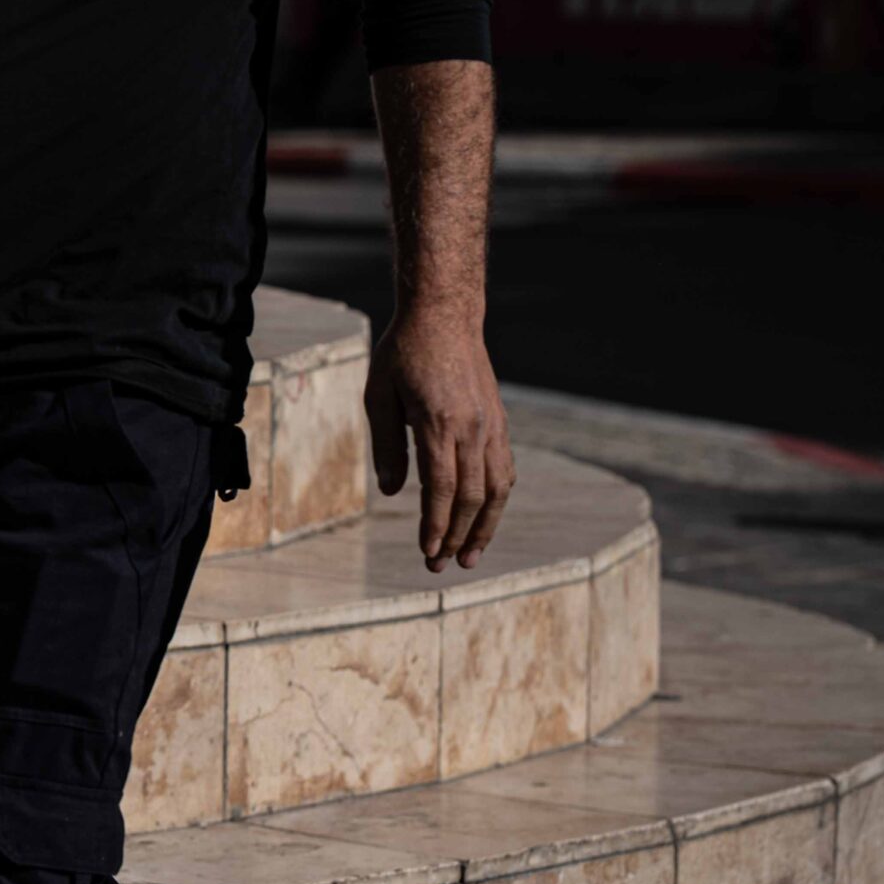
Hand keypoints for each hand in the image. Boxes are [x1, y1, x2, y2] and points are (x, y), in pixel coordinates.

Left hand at [364, 308, 512, 571]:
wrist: (445, 316)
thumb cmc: (403, 354)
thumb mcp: (379, 395)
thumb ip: (386, 446)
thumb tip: (392, 493)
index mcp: (438, 423)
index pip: (441, 488)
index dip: (435, 525)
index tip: (428, 552)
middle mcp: (472, 428)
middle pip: (470, 496)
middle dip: (456, 537)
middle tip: (440, 567)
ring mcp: (490, 425)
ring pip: (496, 489)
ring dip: (484, 527)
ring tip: (470, 557)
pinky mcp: (499, 422)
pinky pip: (505, 470)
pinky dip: (496, 500)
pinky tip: (484, 518)